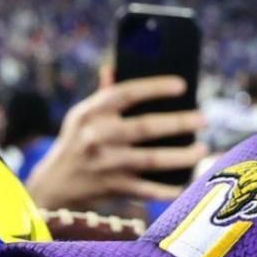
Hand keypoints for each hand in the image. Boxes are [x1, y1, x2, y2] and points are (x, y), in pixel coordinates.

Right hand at [24, 77, 208, 210]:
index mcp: (91, 112)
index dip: (155, 87)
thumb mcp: (81, 116)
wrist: (53, 186)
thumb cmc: (75, 143)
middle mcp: (97, 137)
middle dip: (178, 122)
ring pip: (151, 160)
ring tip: (202, 149)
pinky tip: (186, 185)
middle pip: (145, 127)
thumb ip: (102, 94)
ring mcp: (106, 164)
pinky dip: (168, 190)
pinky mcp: (113, 188)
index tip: (182, 86)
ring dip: (181, 156)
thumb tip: (114, 66)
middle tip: (203, 119)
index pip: (126, 93)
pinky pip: (146, 189)